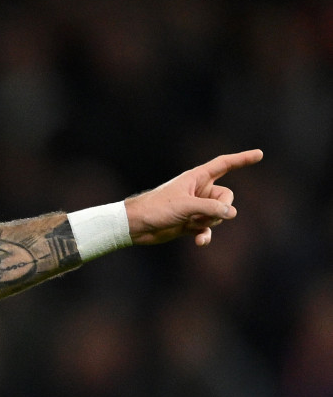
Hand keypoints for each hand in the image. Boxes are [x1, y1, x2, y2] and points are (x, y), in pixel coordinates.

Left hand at [125, 149, 262, 246]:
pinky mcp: (191, 223)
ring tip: (191, 223)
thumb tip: (231, 212)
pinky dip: (205, 235)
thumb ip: (211, 207)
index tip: (260, 154)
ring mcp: (196, 208)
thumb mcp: (186, 205)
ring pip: (219, 214)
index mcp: (196, 178)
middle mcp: (198, 191)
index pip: (224, 164)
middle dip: (221, 207)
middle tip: (206, 213)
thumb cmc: (156, 208)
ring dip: (210, 221)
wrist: (136, 226)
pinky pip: (208, 229)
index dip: (242, 159)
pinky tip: (200, 242)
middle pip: (226, 196)